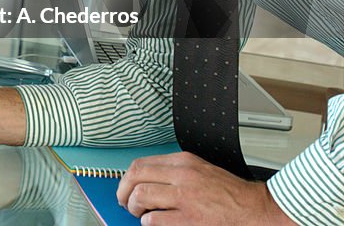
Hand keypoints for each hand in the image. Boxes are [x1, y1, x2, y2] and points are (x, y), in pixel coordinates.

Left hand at [116, 152, 293, 224]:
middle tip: (124, 202)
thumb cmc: (231, 194)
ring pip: (140, 196)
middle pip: (135, 177)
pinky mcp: (189, 219)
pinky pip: (154, 220)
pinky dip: (148, 222)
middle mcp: (182, 176)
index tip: (125, 187)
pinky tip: (154, 223)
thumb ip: (174, 172)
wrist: (257, 210)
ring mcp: (185, 198)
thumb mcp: (200, 170)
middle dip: (124, 191)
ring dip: (134, 208)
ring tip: (140, 213)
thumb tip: (146, 181)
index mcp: (183, 162)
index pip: (141, 164)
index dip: (127, 178)